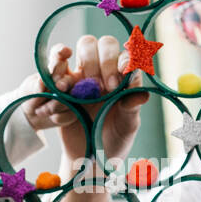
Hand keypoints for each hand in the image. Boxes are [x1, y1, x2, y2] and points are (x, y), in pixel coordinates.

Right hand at [23, 35, 147, 166]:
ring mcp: (83, 75)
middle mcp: (105, 70)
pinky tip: (62, 88)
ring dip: (84, 61)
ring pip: (81, 48)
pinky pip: (58, 68)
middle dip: (103, 61)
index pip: (124, 54)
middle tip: (105, 88)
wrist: (90, 157)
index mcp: (124, 77)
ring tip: (84, 87)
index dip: (122, 60)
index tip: (120, 77)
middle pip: (101, 43)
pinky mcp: (64, 85)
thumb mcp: (127, 126)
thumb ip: (132, 107)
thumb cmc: (114, 139)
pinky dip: (59, 71)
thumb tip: (142, 93)